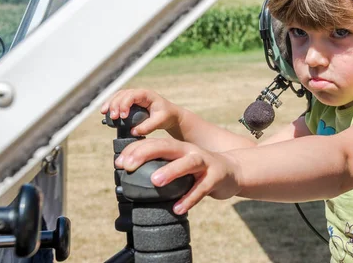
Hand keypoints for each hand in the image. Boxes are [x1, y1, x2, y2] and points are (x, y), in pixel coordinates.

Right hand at [100, 89, 180, 136]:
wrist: (170, 116)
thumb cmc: (167, 116)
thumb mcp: (160, 121)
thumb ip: (147, 127)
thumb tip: (133, 131)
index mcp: (147, 94)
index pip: (132, 95)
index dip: (125, 104)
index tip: (122, 117)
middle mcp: (139, 94)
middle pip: (122, 94)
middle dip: (115, 104)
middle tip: (113, 118)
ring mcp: (134, 97)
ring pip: (118, 96)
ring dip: (110, 104)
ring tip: (104, 113)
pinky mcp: (131, 103)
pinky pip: (118, 101)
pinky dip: (111, 106)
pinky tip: (106, 113)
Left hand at [115, 138, 241, 213]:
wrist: (233, 171)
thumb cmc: (199, 170)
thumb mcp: (180, 164)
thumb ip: (161, 168)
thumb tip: (129, 180)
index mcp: (179, 147)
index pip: (155, 143)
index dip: (136, 150)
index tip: (119, 162)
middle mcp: (190, 151)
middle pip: (168, 146)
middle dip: (147, 153)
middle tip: (128, 165)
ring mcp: (205, 162)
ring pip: (188, 163)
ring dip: (171, 170)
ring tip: (155, 181)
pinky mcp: (216, 177)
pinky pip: (202, 188)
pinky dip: (190, 198)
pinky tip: (178, 208)